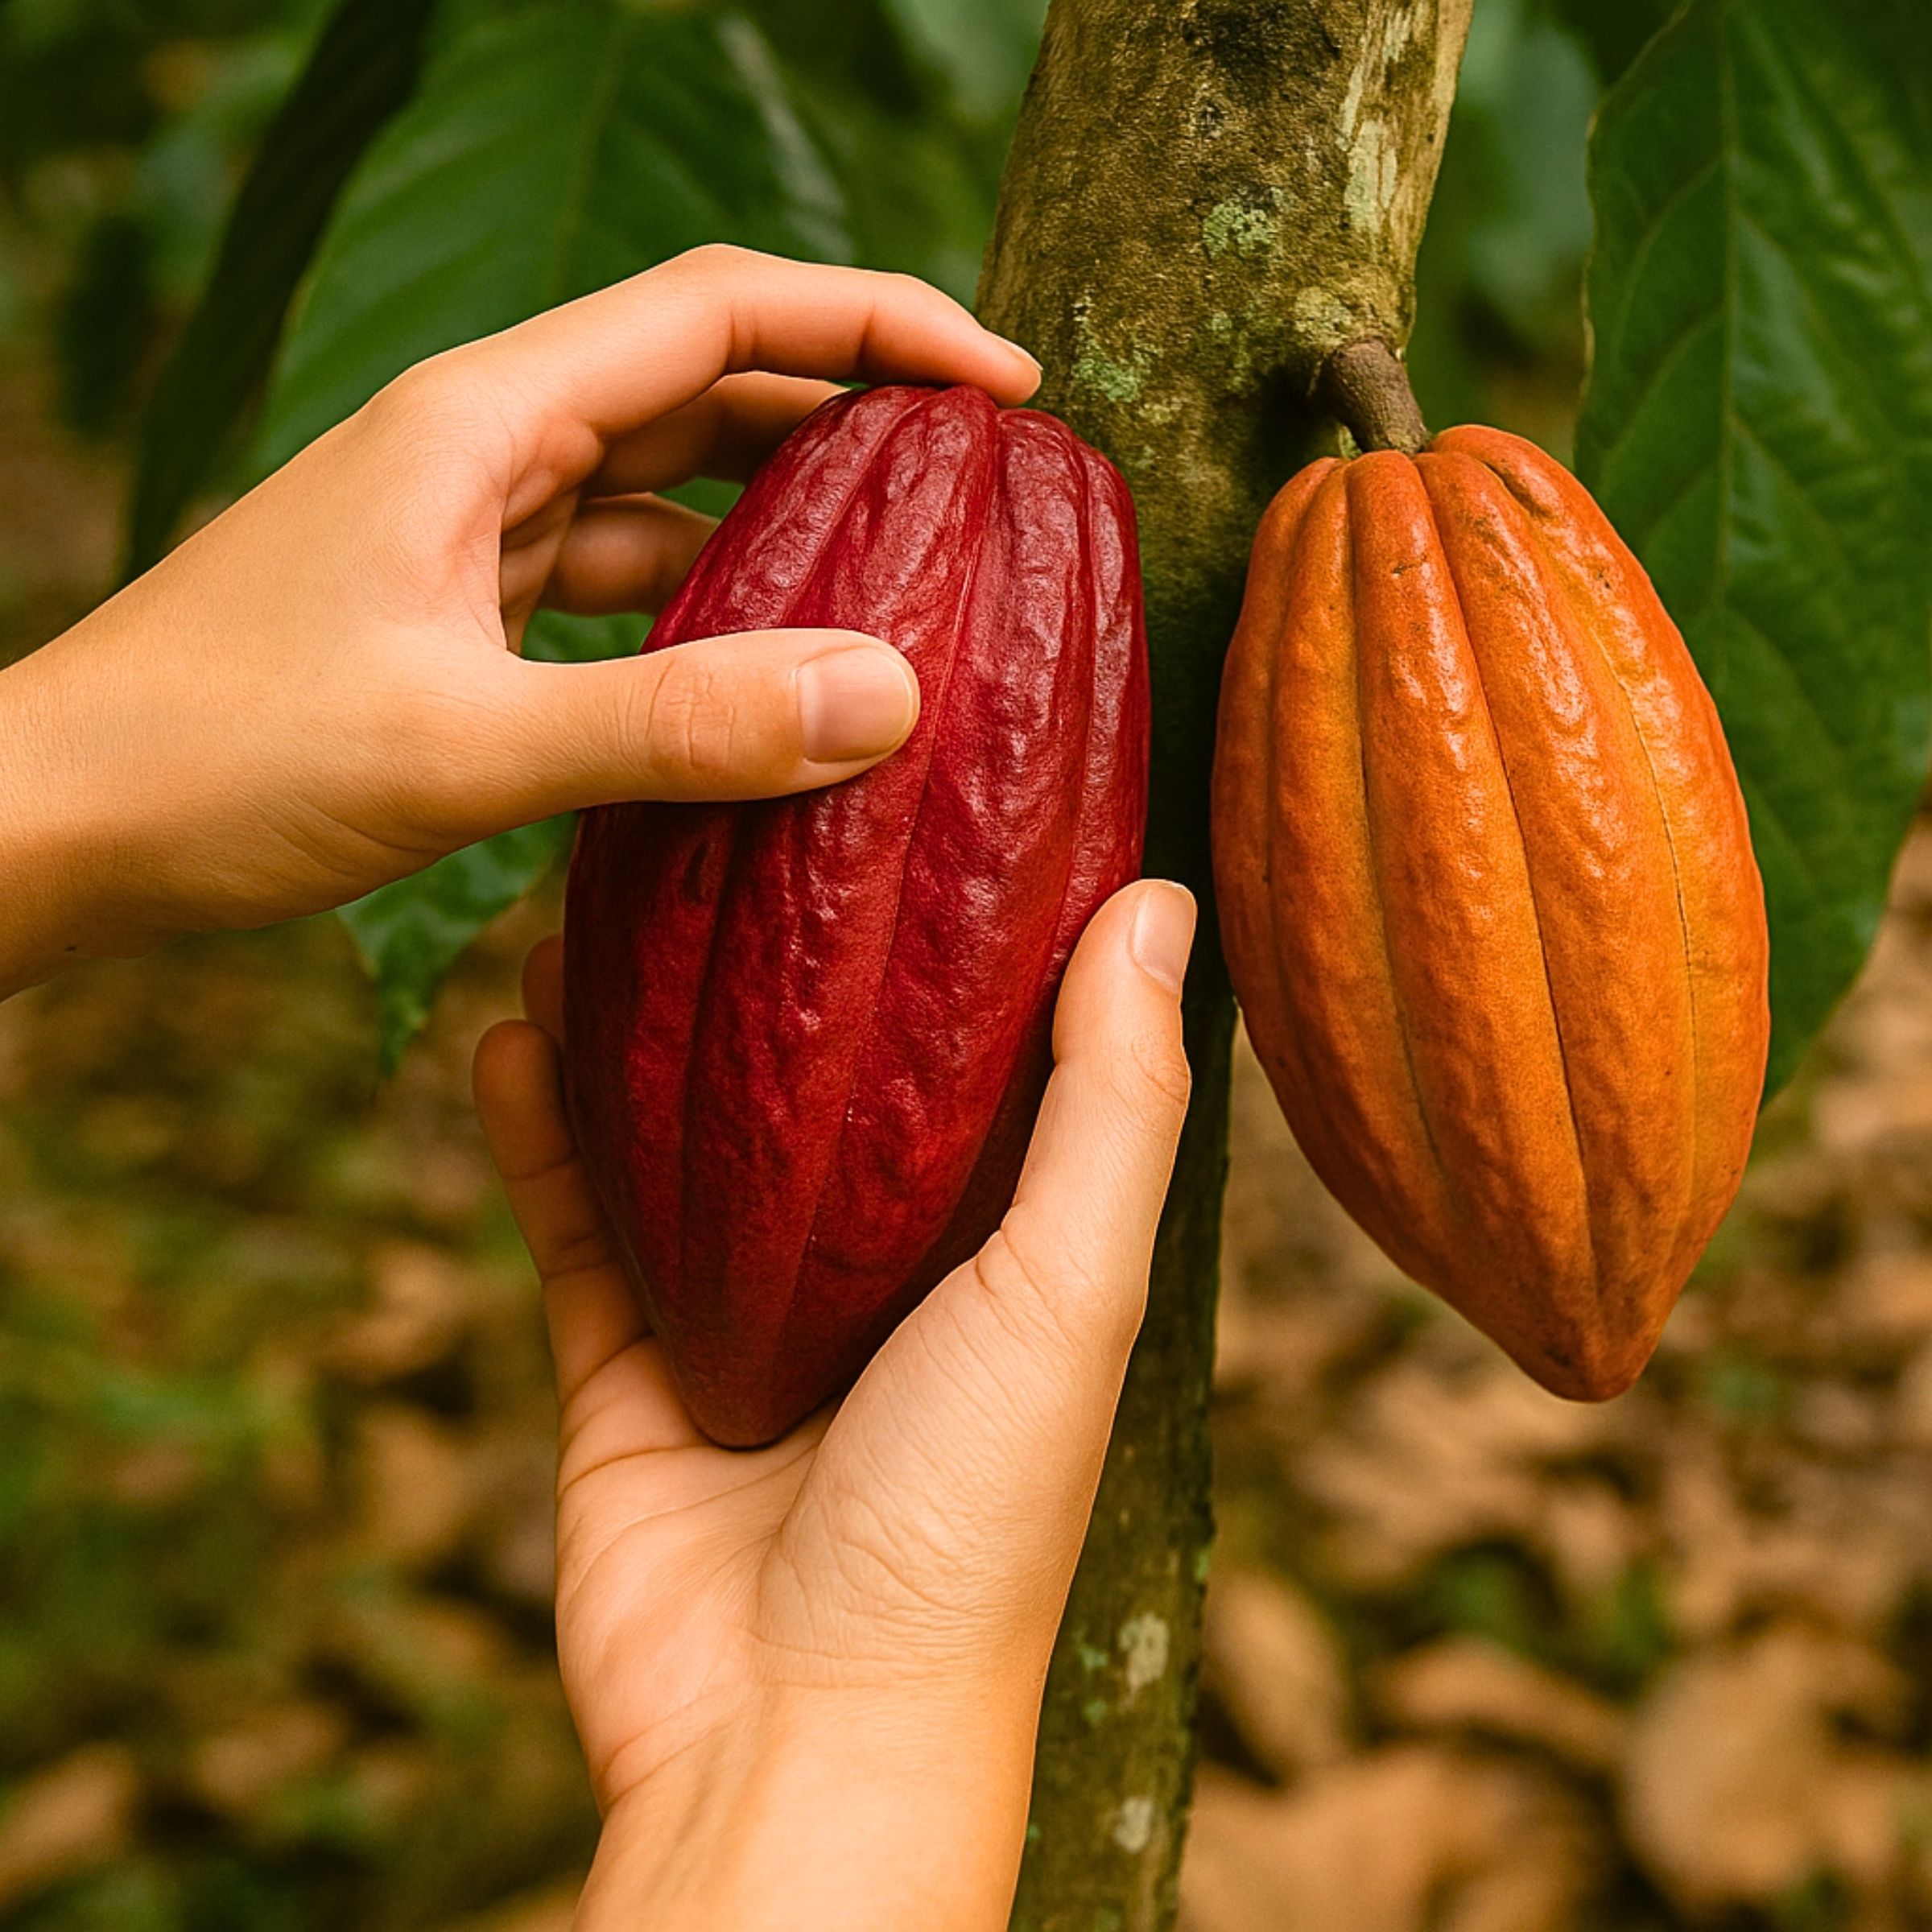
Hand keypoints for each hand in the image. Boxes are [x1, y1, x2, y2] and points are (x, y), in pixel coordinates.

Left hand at [0, 247, 1040, 994]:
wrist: (55, 822)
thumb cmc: (221, 760)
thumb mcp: (465, 745)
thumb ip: (678, 723)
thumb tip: (888, 697)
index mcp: (484, 418)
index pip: (722, 308)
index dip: (877, 323)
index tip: (1004, 383)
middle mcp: (482, 446)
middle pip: (707, 378)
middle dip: (852, 407)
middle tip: (986, 475)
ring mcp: (466, 526)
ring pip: (665, 484)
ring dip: (784, 513)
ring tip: (910, 567)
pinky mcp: (456, 607)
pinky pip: (615, 578)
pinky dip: (704, 605)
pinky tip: (767, 668)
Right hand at [473, 880, 1195, 1931]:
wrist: (796, 1742)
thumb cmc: (970, 1523)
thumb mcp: (1068, 1290)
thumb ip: (1109, 1104)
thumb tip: (1158, 900)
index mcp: (1000, 1240)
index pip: (984, 1048)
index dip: (956, 924)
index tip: (919, 786)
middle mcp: (878, 1263)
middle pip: (812, 1074)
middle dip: (767, 953)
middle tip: (724, 810)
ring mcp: (745, 1311)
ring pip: (678, 1129)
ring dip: (633, 1019)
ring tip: (593, 887)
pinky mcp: (632, 1366)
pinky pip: (575, 1222)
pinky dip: (539, 1131)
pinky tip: (507, 1026)